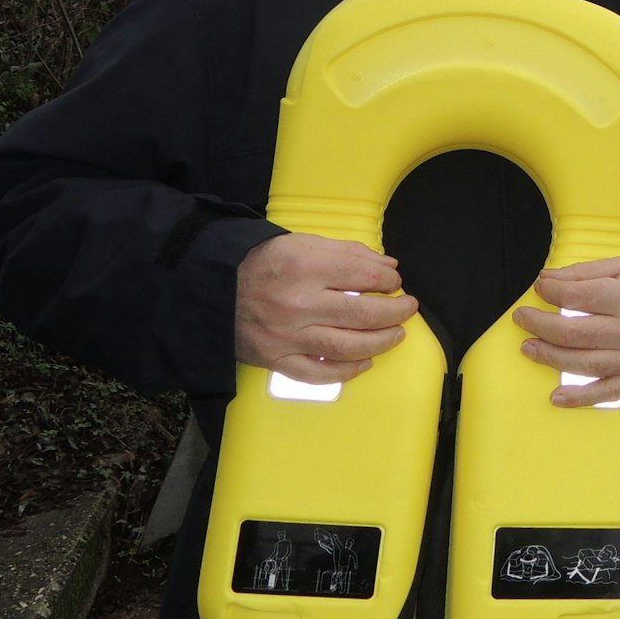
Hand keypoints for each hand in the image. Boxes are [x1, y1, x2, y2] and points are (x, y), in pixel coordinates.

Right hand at [234, 233, 419, 382]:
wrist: (211, 289)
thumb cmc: (261, 264)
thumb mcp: (301, 244)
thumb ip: (347, 253)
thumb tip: (388, 268)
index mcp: (304, 267)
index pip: (362, 275)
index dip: (387, 281)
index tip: (396, 283)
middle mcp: (297, 304)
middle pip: (361, 314)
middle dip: (394, 312)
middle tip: (408, 309)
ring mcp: (286, 336)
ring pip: (346, 347)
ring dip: (380, 343)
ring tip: (396, 335)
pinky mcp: (275, 359)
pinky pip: (317, 374)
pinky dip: (346, 372)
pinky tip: (365, 363)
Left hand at [512, 257, 619, 407]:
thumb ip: (585, 273)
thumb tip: (548, 279)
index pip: (576, 296)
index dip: (550, 292)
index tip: (539, 289)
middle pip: (574, 332)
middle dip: (541, 326)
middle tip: (523, 320)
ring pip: (585, 363)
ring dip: (551, 358)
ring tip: (530, 349)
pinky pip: (610, 392)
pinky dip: (581, 398)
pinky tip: (558, 398)